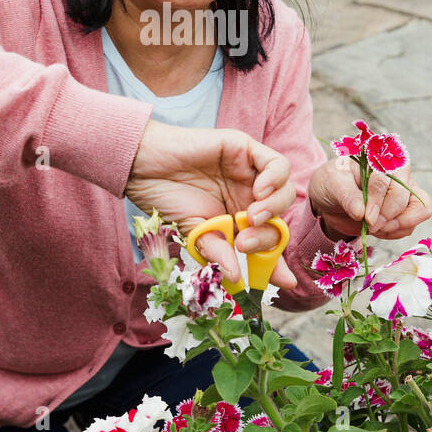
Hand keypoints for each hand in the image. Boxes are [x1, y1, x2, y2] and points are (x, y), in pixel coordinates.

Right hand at [125, 120, 297, 287]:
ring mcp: (249, 172)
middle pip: (279, 218)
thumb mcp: (195, 232)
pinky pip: (277, 164)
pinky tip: (259, 190)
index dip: (277, 261)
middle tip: (245, 242)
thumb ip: (218, 250)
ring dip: (274, 208)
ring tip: (251, 216)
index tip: (286, 282)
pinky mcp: (246, 149)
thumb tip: (236, 276)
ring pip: (283, 191)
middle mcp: (247, 195)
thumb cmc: (166, 197)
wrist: (145, 167)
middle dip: (269, 236)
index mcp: (237, 218)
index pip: (266, 241)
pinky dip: (275, 179)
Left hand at [308, 156, 431, 240]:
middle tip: (370, 226)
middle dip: (388, 216)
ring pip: (420, 210)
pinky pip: (411, 226)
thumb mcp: (332, 184)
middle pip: (406, 196)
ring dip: (396, 226)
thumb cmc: (332, 183)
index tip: (367, 218)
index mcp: (380, 157)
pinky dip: (395, 233)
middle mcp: (398, 173)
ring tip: (373, 228)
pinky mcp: (406, 210)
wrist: (330, 200)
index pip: (387, 179)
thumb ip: (347, 197)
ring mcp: (405, 192)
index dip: (378, 201)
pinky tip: (377, 230)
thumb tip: (361, 213)